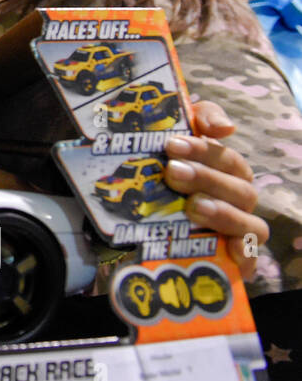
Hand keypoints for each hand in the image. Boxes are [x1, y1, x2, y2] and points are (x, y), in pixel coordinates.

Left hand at [163, 100, 266, 279]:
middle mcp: (237, 202)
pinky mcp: (231, 261)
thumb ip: (200, 119)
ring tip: (193, 207)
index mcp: (227, 173)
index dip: (202, 150)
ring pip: (249, 224)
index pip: (225, 158)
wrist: (130, 224)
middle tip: (172, 172)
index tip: (171, 145)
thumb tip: (226, 128)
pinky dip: (244, 255)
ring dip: (224, 214)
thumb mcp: (174, 141)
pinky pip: (248, 260)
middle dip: (206, 178)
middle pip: (238, 189)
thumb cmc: (161, 173)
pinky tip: (230, 251)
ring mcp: (237, 232)